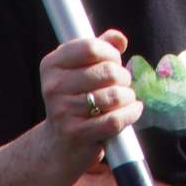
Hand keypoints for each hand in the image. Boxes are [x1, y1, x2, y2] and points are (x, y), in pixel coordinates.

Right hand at [39, 30, 142, 183]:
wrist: (59, 145)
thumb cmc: (76, 100)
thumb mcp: (82, 69)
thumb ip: (101, 47)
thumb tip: (120, 39)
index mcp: (52, 64)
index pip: (91, 47)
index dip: (111, 53)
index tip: (114, 61)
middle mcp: (53, 86)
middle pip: (107, 71)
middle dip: (123, 76)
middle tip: (121, 84)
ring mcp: (62, 111)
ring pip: (114, 95)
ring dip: (128, 97)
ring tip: (124, 99)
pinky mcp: (76, 134)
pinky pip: (114, 119)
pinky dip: (131, 113)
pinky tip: (133, 110)